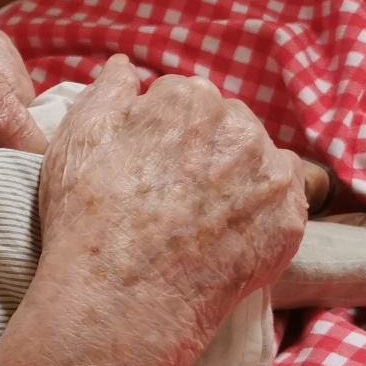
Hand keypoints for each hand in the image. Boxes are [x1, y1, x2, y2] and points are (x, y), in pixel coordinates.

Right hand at [37, 57, 304, 353]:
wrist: (120, 299)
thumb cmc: (87, 219)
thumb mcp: (75, 140)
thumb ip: (107, 90)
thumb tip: (125, 66)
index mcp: (187, 98)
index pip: (182, 96)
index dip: (159, 130)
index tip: (145, 162)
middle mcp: (238, 126)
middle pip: (225, 124)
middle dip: (202, 148)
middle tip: (168, 193)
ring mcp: (269, 174)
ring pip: (256, 158)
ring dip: (234, 176)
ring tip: (196, 216)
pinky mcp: (289, 220)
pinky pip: (283, 199)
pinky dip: (260, 209)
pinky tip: (224, 231)